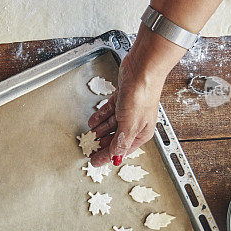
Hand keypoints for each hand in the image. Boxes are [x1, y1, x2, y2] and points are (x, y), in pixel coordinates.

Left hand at [87, 38, 174, 166]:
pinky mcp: (122, 98)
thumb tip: (115, 156)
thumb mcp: (129, 124)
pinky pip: (109, 111)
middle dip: (102, 143)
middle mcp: (136, 122)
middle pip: (115, 137)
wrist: (142, 69)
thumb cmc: (142, 95)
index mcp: (142, 132)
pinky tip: (92, 121)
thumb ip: (121, 142)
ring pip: (111, 124)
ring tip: (89, 135)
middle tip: (89, 148)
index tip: (95, 161)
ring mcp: (129, 110)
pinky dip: (100, 116)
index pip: (122, 149)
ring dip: (99, 130)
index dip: (108, 156)